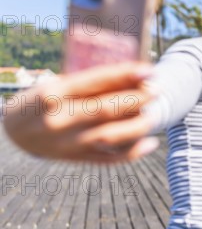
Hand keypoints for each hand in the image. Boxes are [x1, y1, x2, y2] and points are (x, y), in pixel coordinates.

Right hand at [3, 63, 157, 162]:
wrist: (16, 131)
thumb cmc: (46, 100)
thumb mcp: (60, 84)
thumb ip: (93, 83)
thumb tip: (135, 76)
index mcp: (54, 94)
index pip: (95, 82)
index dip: (125, 75)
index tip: (149, 70)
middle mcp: (59, 119)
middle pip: (105, 109)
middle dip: (137, 99)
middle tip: (158, 89)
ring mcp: (68, 143)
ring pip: (110, 136)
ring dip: (138, 126)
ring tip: (154, 115)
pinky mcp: (76, 159)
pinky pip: (110, 158)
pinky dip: (133, 152)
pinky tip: (150, 142)